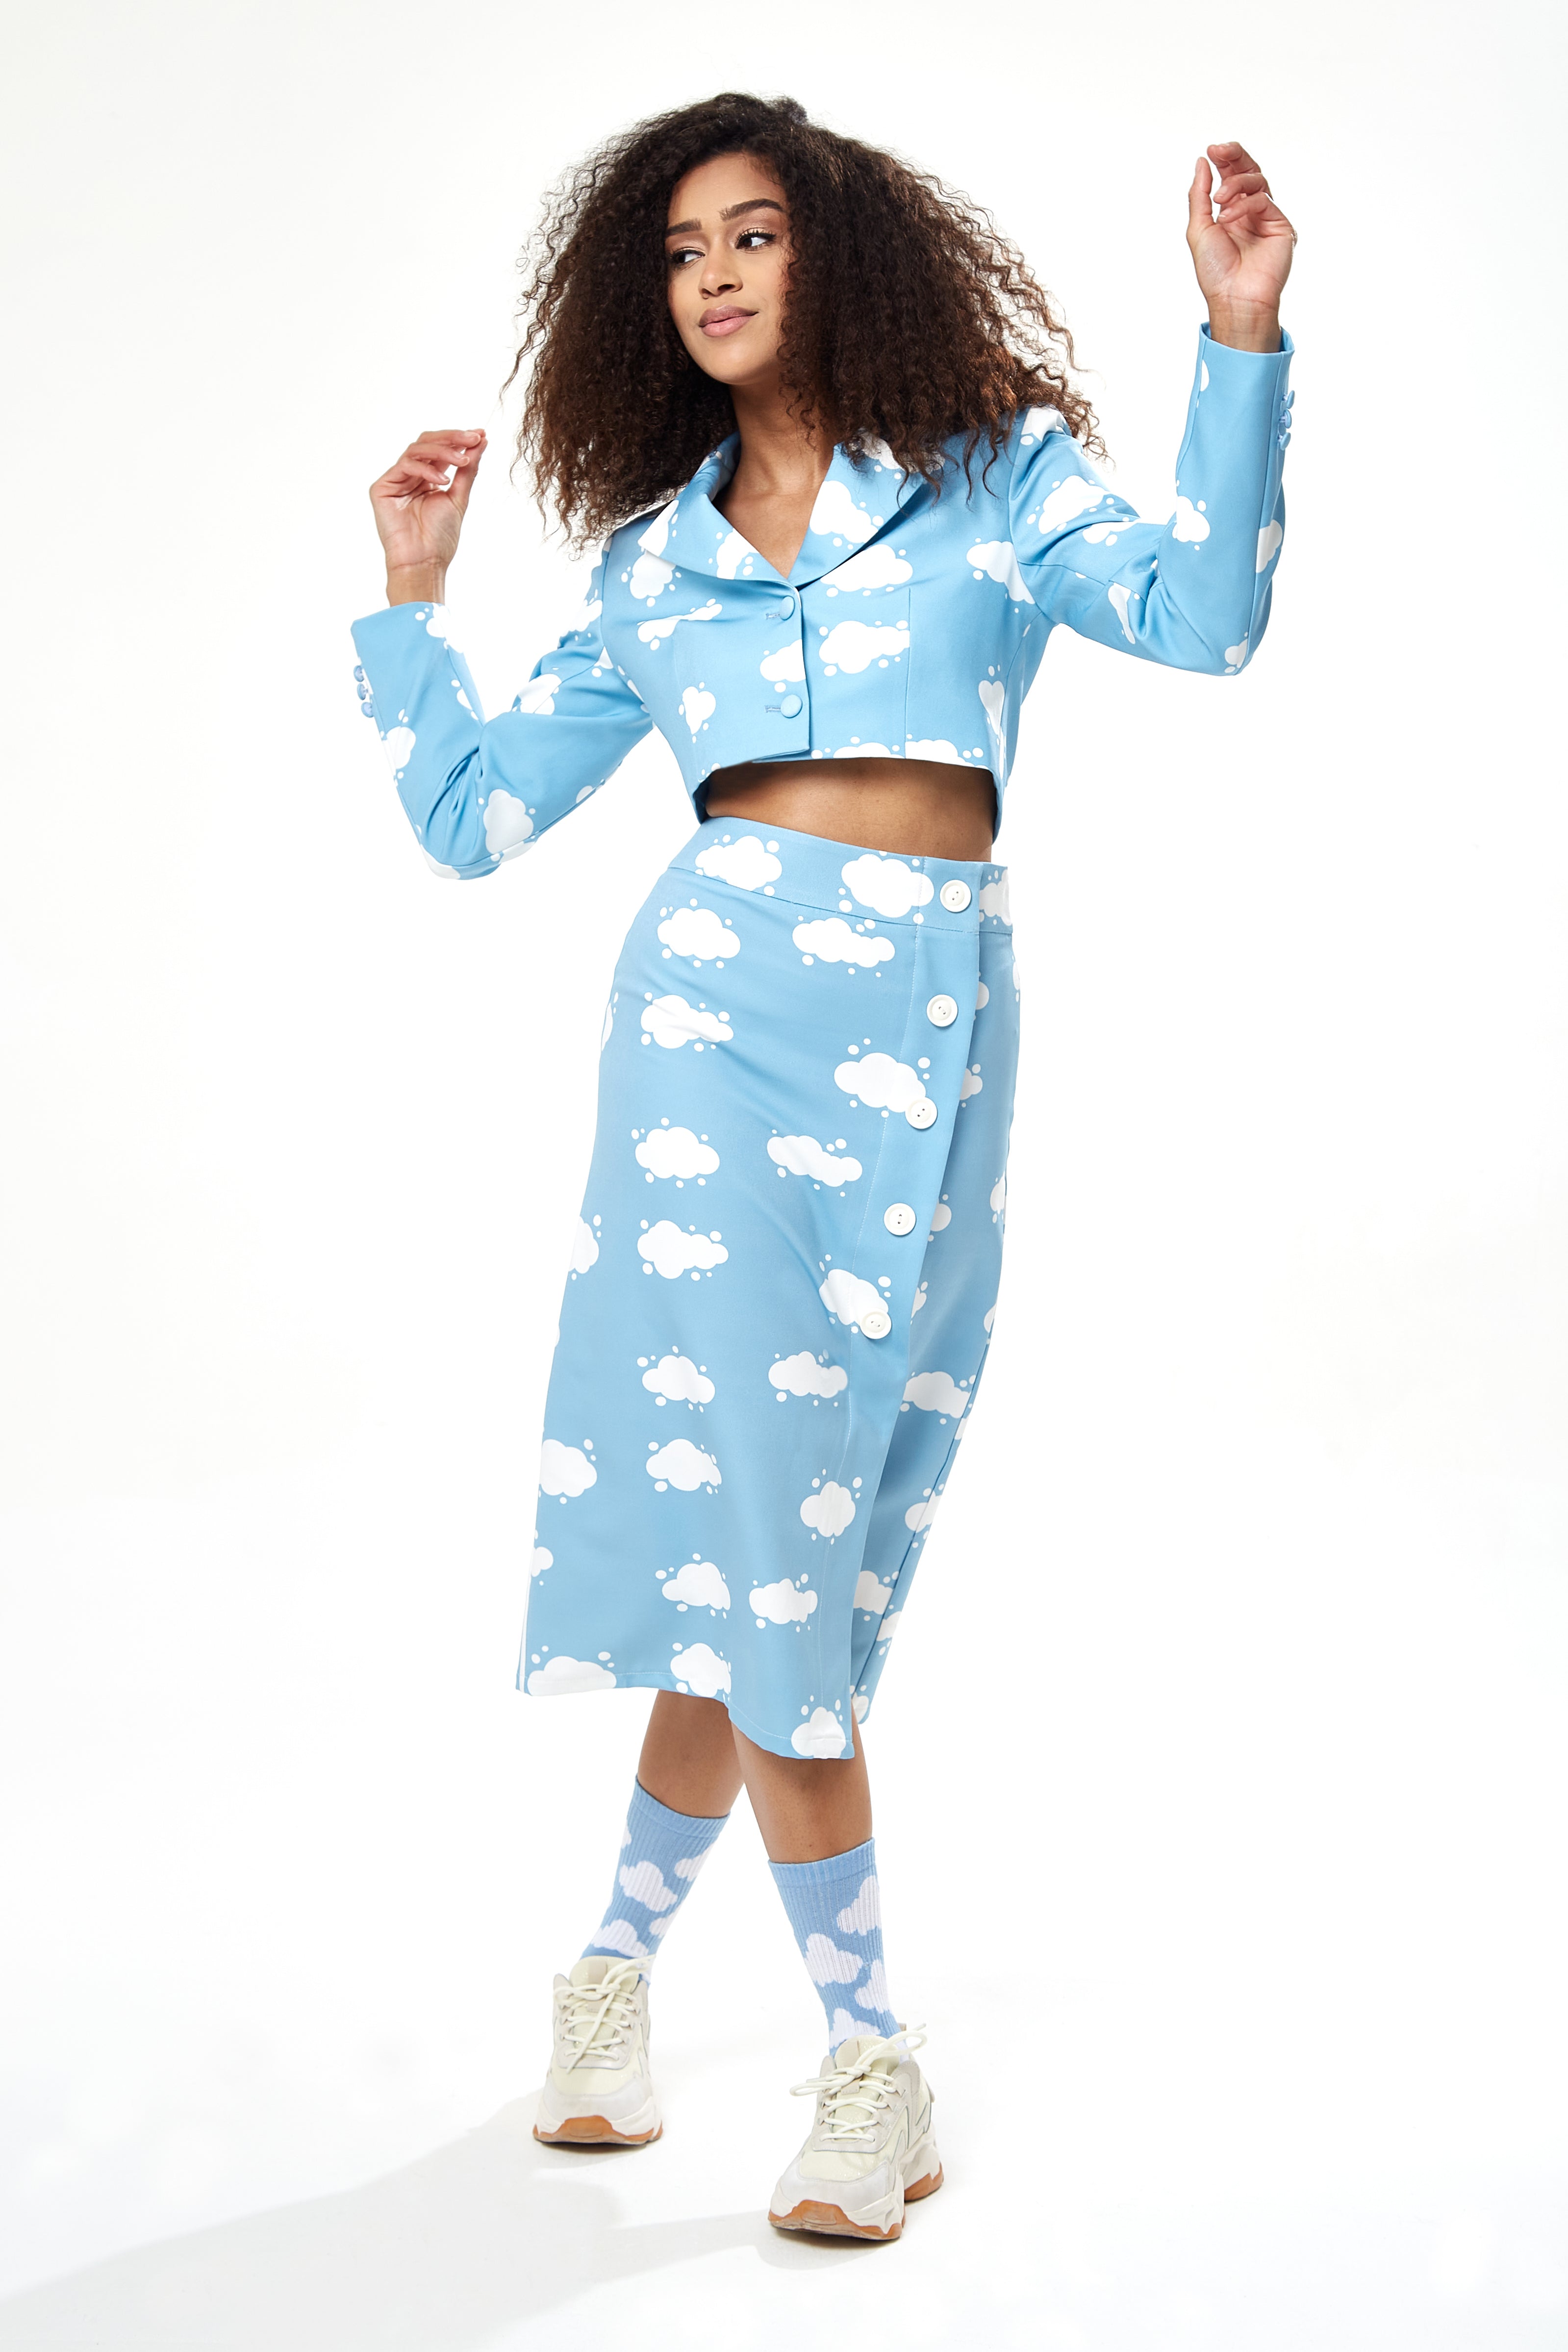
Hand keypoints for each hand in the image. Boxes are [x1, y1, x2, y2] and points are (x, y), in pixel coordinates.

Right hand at [370, 428, 486, 598]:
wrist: (424, 562)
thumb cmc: (440, 538)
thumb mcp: (459, 497)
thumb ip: (468, 469)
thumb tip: (482, 441)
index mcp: (427, 478)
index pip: (441, 449)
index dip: (459, 439)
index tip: (481, 434)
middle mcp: (411, 476)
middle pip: (427, 443)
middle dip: (452, 438)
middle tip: (473, 437)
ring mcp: (396, 480)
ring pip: (416, 449)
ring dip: (442, 451)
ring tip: (462, 460)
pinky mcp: (382, 488)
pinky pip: (405, 466)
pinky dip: (426, 469)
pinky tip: (443, 481)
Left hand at [1186, 143, 1294, 348]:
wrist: (1234, 298)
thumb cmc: (1215, 272)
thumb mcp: (1198, 228)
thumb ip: (1199, 195)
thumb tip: (1202, 162)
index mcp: (1230, 212)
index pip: (1231, 176)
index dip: (1224, 159)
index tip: (1211, 150)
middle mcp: (1249, 212)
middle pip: (1249, 171)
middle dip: (1234, 156)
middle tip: (1219, 150)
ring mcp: (1266, 217)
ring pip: (1257, 181)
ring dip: (1235, 185)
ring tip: (1219, 202)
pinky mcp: (1280, 225)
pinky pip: (1264, 200)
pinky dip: (1244, 205)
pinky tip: (1229, 218)